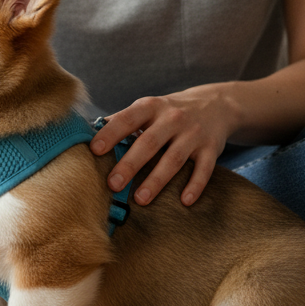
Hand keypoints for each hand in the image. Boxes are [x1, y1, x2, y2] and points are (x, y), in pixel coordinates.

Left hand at [89, 86, 237, 206]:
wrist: (216, 104)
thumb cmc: (169, 111)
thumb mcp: (147, 108)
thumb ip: (122, 120)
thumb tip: (88, 131)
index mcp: (151, 107)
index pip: (127, 119)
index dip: (110, 134)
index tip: (95, 150)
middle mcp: (172, 118)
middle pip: (149, 143)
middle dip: (130, 164)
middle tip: (112, 184)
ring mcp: (193, 134)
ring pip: (173, 159)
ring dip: (156, 181)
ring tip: (140, 199)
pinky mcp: (211, 148)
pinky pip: (204, 169)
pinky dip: (195, 185)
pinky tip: (184, 201)